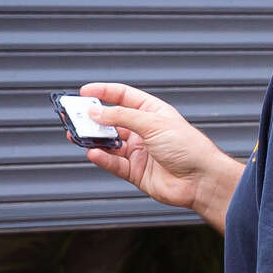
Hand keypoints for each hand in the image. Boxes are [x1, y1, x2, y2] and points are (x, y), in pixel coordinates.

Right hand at [78, 82, 240, 228]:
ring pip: (109, 143)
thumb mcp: (152, 123)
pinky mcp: (136, 172)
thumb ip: (121, 117)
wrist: (201, 179)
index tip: (83, 92)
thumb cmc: (187, 146)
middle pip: (111, 120)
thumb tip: (96, 112)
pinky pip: (113, 163)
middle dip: (91, 118)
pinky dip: (102, 158)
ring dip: (92, 139)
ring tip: (76, 134)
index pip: (123, 96)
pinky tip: (92, 152)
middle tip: (71, 115)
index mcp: (151, 112)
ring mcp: (139, 151)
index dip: (103, 92)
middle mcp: (143, 130)